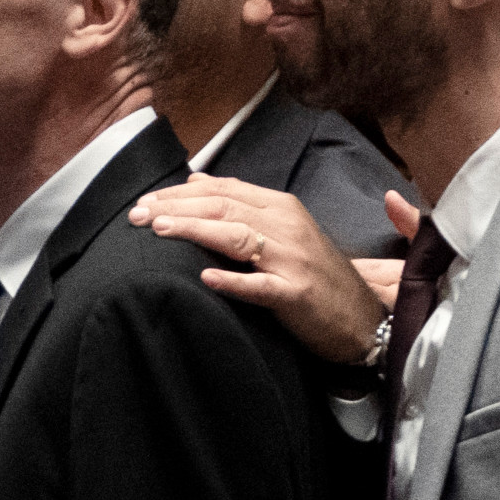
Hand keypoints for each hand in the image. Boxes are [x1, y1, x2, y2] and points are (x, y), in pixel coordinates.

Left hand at [123, 174, 406, 364]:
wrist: (363, 318)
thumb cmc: (316, 275)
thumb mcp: (283, 231)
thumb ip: (242, 205)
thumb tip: (194, 182)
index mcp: (281, 208)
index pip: (223, 191)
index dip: (179, 194)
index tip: (144, 201)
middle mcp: (287, 227)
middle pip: (223, 208)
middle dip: (175, 208)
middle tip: (136, 215)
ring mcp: (292, 260)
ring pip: (237, 237)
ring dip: (195, 231)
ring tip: (159, 230)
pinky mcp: (296, 294)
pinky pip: (261, 286)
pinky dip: (234, 281)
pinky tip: (206, 278)